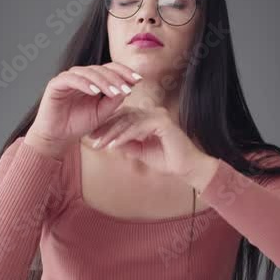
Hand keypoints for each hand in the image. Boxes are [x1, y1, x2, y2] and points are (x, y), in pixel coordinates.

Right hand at [26, 63, 141, 157]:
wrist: (58, 137)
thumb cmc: (79, 124)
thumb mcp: (102, 113)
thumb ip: (114, 101)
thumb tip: (128, 88)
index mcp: (93, 80)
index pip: (111, 69)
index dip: (125, 72)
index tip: (139, 80)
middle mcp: (81, 75)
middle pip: (102, 69)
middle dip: (116, 78)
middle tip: (127, 89)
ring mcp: (68, 78)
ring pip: (89, 72)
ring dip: (103, 81)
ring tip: (114, 92)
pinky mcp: (56, 83)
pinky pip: (72, 79)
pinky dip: (85, 84)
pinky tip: (95, 92)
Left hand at [87, 105, 219, 188]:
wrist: (187, 168)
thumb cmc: (167, 160)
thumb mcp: (140, 152)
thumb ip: (127, 144)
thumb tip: (109, 142)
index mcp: (148, 116)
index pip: (124, 116)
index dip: (107, 125)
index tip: (92, 135)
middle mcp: (153, 112)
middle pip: (123, 116)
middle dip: (105, 127)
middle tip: (91, 137)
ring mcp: (158, 115)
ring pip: (128, 121)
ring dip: (112, 133)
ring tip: (99, 144)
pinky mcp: (162, 122)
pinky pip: (137, 128)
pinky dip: (123, 137)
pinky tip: (112, 146)